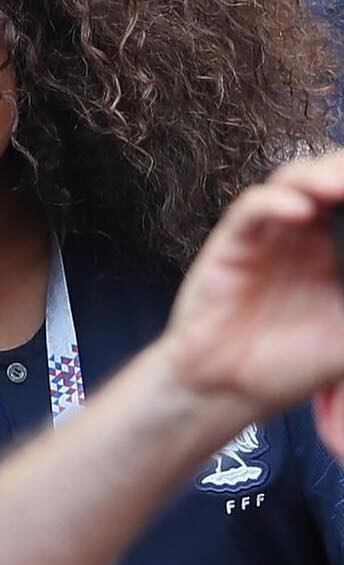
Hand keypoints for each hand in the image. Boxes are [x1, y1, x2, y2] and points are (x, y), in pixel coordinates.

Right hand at [163, 149, 343, 418]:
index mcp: (339, 249)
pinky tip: (299, 210)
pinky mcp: (233, 243)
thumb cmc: (291, 363)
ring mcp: (268, 235)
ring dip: (318, 176)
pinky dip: (275, 202)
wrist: (232, 389)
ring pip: (293, 181)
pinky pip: (251, 209)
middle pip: (329, 179)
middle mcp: (305, 234)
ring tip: (339, 185)